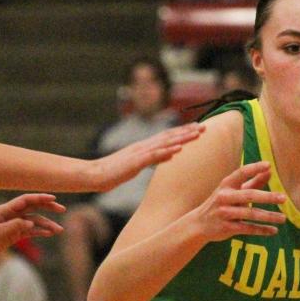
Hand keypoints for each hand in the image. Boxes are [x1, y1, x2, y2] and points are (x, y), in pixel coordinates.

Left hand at [0, 193, 64, 262]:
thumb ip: (15, 226)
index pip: (26, 200)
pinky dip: (39, 231)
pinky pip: (30, 231)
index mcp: (6, 210)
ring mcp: (13, 224)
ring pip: (34, 221)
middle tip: (62, 209)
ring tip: (59, 230)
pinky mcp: (14, 233)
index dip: (40, 198)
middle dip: (48, 208)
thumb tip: (30, 223)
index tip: (53, 199)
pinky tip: (49, 234)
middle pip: (33, 207)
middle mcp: (11, 214)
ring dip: (46, 224)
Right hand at [89, 123, 203, 191]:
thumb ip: (154, 158)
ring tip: (197, 134)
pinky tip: (178, 149)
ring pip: (164, 142)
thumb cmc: (114, 172)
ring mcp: (139, 153)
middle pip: (169, 136)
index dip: (183, 132)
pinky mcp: (135, 162)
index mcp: (144, 147)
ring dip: (182, 138)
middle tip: (205, 126)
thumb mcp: (137, 165)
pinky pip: (153, 155)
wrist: (94, 174)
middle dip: (188, 131)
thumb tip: (170, 154)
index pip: (167, 136)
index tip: (198, 128)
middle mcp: (144, 146)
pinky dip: (166, 151)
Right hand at [188, 161, 285, 242]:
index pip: (241, 173)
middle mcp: (224, 197)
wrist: (199, 224)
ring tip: (283, 218)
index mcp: (226, 185)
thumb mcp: (233, 190)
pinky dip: (261, 230)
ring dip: (268, 216)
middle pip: (249, 195)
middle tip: (284, 198)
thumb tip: (269, 171)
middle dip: (267, 197)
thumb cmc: (221, 203)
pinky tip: (273, 230)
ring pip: (250, 214)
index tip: (268, 165)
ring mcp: (224, 213)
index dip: (254, 168)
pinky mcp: (226, 228)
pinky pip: (247, 229)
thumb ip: (252, 182)